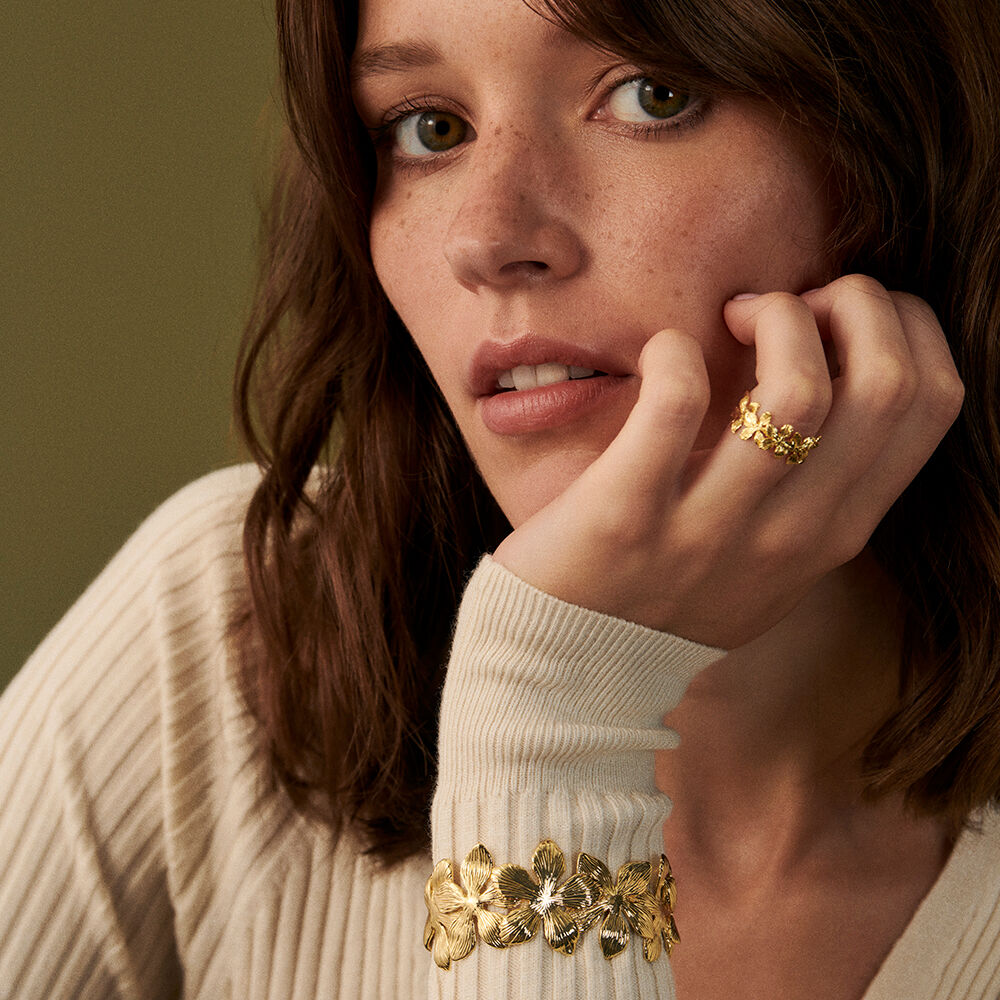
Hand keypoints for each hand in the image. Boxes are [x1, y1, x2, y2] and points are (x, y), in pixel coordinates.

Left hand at [491, 275, 963, 648]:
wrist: (576, 671)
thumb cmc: (670, 596)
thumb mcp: (771, 559)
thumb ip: (815, 489)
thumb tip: (836, 371)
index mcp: (836, 532)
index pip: (932, 403)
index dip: (905, 326)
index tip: (839, 314)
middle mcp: (792, 536)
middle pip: (887, 383)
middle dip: (854, 302)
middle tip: (785, 304)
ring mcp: (711, 532)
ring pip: (800, 389)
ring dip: (774, 318)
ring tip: (730, 318)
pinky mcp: (626, 516)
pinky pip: (678, 401)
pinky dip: (675, 353)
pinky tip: (661, 354)